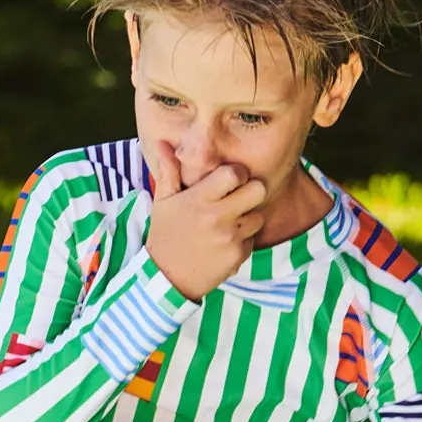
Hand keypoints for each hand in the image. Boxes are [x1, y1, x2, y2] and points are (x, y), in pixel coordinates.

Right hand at [146, 139, 266, 299]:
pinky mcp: (237, 256)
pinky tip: (223, 245)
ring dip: (248, 218)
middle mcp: (217, 217)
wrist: (166, 279)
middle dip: (251, 191)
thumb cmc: (165, 236)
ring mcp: (229, 238)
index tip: (229, 181)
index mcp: (199, 199)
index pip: (235, 173)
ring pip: (258, 216)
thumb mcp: (163, 202)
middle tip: (239, 198)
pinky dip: (242, 242)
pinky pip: (252, 240)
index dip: (236, 174)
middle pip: (258, 190)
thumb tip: (163, 142)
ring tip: (228, 224)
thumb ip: (169, 171)